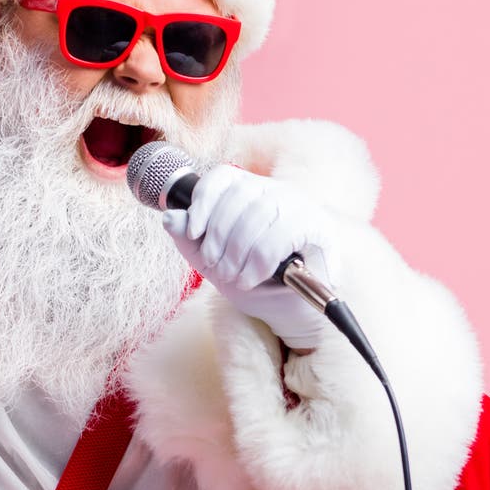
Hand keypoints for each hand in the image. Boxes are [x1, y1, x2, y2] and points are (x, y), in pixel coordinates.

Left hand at [162, 166, 341, 348]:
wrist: (290, 312)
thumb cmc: (253, 281)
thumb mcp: (212, 262)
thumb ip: (189, 239)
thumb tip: (170, 217)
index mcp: (249, 192)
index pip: (222, 176)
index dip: (203, 201)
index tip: (195, 232)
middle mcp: (275, 191)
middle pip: (238, 195)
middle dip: (219, 236)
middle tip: (216, 267)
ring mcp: (300, 206)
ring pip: (258, 214)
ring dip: (237, 252)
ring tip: (234, 276)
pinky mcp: (319, 227)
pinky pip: (281, 236)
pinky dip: (259, 261)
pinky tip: (252, 278)